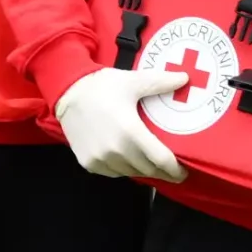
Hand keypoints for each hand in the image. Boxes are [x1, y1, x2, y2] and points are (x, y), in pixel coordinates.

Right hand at [56, 67, 190, 182]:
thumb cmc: (101, 86)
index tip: (183, 172)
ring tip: (150, 162)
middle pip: (147, 170)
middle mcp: (116, 150)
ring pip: (131, 173)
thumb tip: (185, 78)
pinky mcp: (89, 163)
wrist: (67, 92)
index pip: (160, 160)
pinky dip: (124, 168)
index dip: (175, 170)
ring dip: (143, 170)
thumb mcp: (133, 81)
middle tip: (170, 168)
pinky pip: (114, 172)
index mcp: (131, 132)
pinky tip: (128, 159)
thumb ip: (161, 83)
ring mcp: (101, 159)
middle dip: (162, 171)